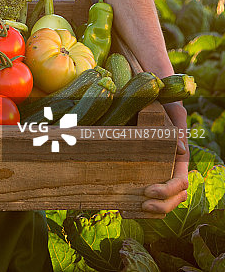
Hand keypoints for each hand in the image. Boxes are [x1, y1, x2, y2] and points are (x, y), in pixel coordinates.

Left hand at [141, 102, 188, 216]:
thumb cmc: (162, 101)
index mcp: (178, 157)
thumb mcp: (169, 109)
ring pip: (165, 199)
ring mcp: (158, 170)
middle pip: (175, 197)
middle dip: (162, 206)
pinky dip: (139, 203)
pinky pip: (148, 193)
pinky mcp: (144, 170)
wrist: (150, 95)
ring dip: (153, 209)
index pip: (181, 182)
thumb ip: (175, 125)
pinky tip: (124, 207)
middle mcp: (170, 167)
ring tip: (133, 209)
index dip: (168, 191)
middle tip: (142, 205)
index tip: (149, 191)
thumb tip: (181, 150)